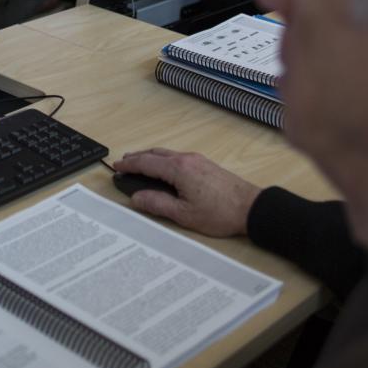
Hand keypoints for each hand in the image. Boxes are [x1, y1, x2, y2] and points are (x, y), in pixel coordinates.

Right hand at [114, 149, 261, 236]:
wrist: (251, 208)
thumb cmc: (219, 213)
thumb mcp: (183, 214)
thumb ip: (157, 204)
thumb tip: (136, 198)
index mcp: (178, 169)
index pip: (146, 163)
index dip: (129, 165)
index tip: (116, 167)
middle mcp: (187, 159)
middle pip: (156, 153)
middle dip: (138, 157)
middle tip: (124, 163)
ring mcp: (198, 160)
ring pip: (168, 154)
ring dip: (151, 157)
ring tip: (140, 164)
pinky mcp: (206, 165)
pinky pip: (178, 157)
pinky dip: (164, 160)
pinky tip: (163, 170)